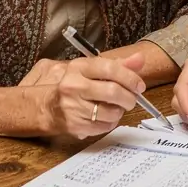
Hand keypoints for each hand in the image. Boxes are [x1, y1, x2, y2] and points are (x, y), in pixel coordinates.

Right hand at [26, 52, 145, 139]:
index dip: (130, 77)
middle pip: (112, 92)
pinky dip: (110, 122)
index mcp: (79, 68)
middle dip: (129, 97)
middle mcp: (74, 86)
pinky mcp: (75, 125)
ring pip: (111, 112)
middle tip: (132, 99)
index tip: (139, 85)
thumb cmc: (74, 85)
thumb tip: (140, 59)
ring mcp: (73, 107)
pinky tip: (106, 116)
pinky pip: (103, 126)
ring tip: (117, 107)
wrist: (47, 106)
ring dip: (120, 111)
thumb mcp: (91, 70)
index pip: (110, 68)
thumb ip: (117, 64)